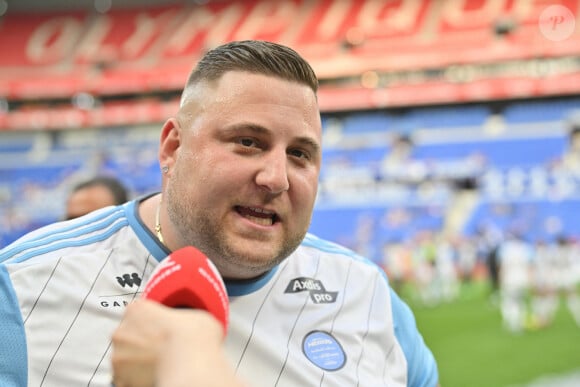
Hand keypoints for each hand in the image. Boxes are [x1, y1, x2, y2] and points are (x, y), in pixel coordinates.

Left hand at [111, 299, 243, 386]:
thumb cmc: (193, 337)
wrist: (191, 363)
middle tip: (162, 349)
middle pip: (128, 336)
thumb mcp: (193, 314)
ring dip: (138, 362)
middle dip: (142, 343)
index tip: (161, 330)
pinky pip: (127, 379)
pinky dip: (138, 379)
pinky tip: (157, 374)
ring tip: (161, 363)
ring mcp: (119, 356)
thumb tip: (189, 325)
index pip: (137, 314)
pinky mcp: (121, 380)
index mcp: (136, 309)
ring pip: (126, 359)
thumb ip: (179, 317)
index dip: (150, 323)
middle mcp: (122, 331)